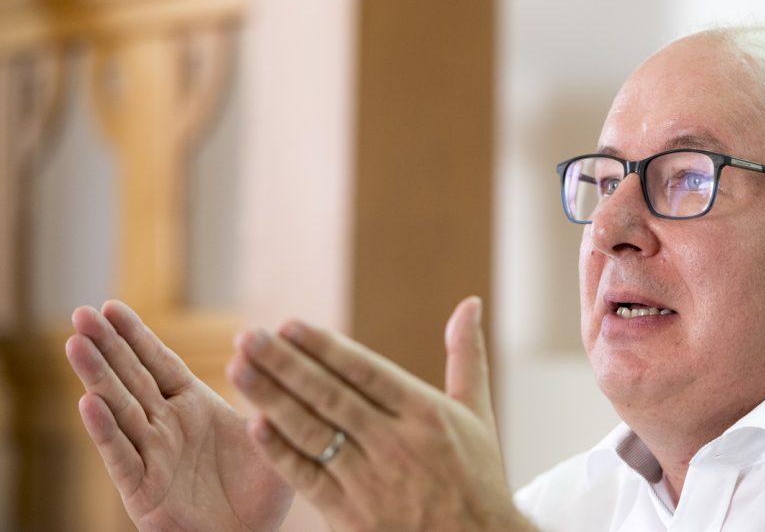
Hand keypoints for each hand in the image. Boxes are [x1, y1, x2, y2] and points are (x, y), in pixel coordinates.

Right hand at [66, 301, 294, 531]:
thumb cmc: (262, 490)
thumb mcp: (271, 435)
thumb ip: (269, 396)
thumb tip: (266, 349)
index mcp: (193, 406)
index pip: (158, 363)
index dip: (135, 336)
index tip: (111, 306)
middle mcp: (166, 426)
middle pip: (131, 378)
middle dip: (107, 346)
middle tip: (80, 313)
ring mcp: (152, 456)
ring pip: (119, 410)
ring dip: (97, 378)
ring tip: (75, 345)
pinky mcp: (144, 491)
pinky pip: (122, 457)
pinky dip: (105, 431)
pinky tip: (87, 403)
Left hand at [227, 296, 535, 530]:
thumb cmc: (478, 477)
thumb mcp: (477, 414)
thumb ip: (465, 357)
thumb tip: (470, 303)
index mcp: (424, 413)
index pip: (364, 372)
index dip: (324, 347)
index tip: (288, 325)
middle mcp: (395, 444)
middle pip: (329, 396)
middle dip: (284, 364)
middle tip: (247, 336)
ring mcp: (371, 481)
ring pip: (311, 433)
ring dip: (270, 399)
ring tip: (239, 369)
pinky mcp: (352, 516)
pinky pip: (308, 479)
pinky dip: (280, 453)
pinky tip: (255, 425)